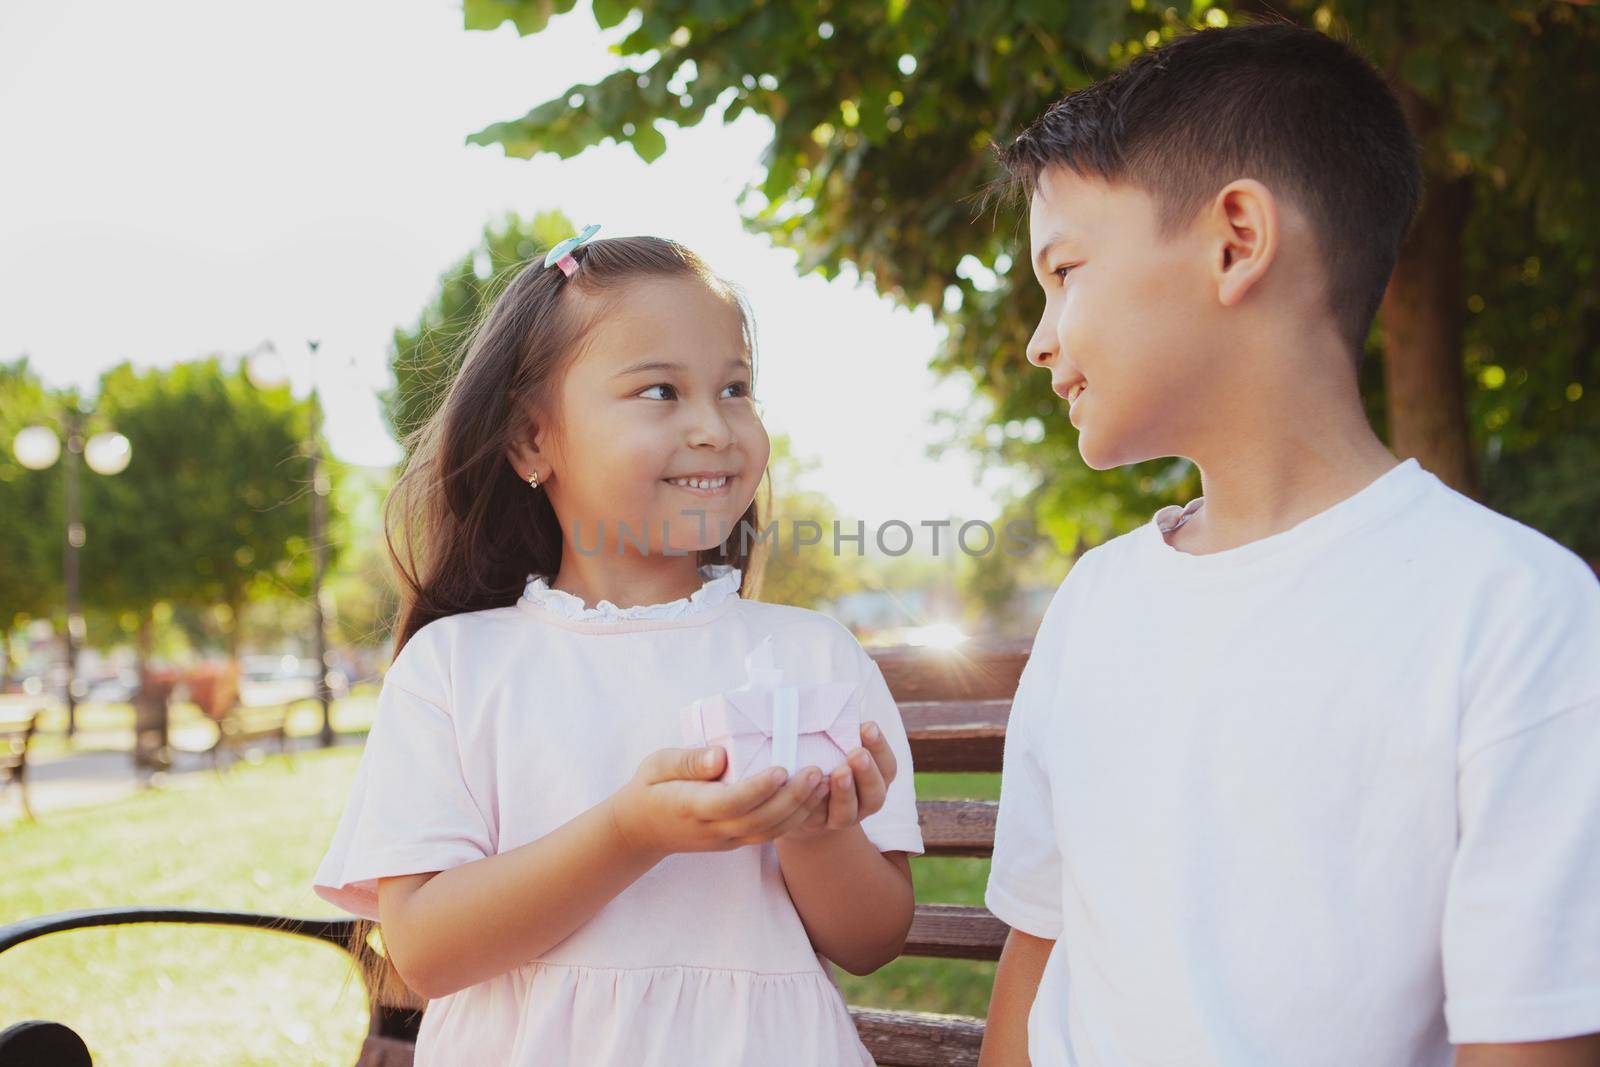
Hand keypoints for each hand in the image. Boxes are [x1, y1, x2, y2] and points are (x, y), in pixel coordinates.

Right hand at [607, 745, 830, 856]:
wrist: (641, 829)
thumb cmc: (650, 787)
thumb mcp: (658, 765)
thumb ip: (688, 761)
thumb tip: (720, 757)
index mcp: (692, 806)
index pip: (732, 802)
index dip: (759, 788)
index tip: (782, 768)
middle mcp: (713, 829)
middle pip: (759, 820)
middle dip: (792, 798)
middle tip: (816, 771)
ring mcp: (726, 839)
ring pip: (769, 832)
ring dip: (799, 810)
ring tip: (823, 782)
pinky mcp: (735, 841)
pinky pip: (768, 834)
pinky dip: (793, 819)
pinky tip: (812, 798)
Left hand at [787, 721, 897, 840]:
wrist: (800, 800)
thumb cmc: (823, 759)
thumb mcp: (834, 744)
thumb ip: (839, 729)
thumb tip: (831, 696)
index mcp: (877, 777)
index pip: (887, 766)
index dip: (880, 747)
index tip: (867, 726)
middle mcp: (865, 801)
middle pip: (875, 792)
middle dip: (867, 772)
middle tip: (856, 754)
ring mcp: (844, 817)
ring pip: (850, 812)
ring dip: (846, 793)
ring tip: (838, 773)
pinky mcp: (818, 825)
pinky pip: (819, 819)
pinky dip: (815, 804)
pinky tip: (810, 788)